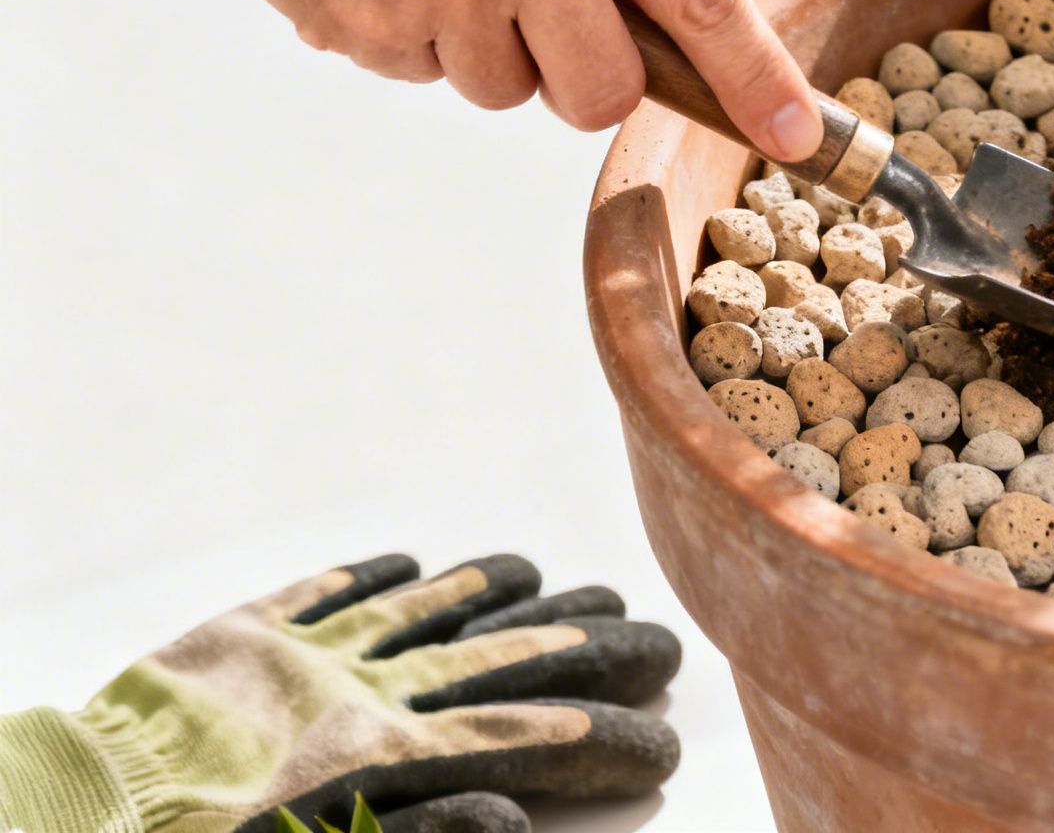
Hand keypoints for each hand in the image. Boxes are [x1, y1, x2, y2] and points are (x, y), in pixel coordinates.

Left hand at [0, 554, 681, 832]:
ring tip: (552, 577)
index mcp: (384, 759)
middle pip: (502, 661)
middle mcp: (362, 693)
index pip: (525, 743)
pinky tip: (410, 561)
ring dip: (497, 594)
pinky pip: (321, 594)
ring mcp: (305, 657)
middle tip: (655, 639)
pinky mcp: (241, 640)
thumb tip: (515, 812)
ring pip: (426, 611)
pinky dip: (373, 577)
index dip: (603, 741)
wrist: (74, 816)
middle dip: (588, 651)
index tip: (664, 743)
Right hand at [176, 0, 821, 152]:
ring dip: (483, 46)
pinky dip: (409, 36)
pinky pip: (424, 77)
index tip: (801, 139)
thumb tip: (683, 22)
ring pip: (507, 92)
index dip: (758, 79)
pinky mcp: (369, 24)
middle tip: (535, 11)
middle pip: (604, 91)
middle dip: (583, 78)